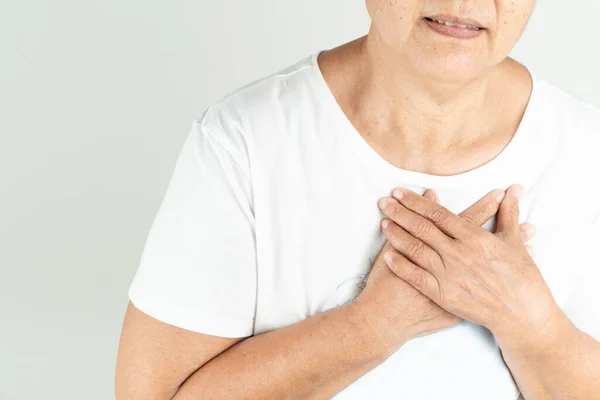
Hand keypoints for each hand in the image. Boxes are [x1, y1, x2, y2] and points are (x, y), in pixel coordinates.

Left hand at [378, 185, 557, 343]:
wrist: (522, 315)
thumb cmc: (521, 278)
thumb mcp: (514, 242)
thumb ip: (509, 213)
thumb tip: (513, 188)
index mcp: (475, 238)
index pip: (439, 214)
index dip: (417, 202)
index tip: (400, 193)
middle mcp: (459, 254)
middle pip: (422, 228)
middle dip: (400, 213)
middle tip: (383, 202)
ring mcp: (449, 275)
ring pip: (416, 250)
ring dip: (397, 235)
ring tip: (383, 222)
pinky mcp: (444, 295)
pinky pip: (417, 277)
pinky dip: (401, 265)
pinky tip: (387, 255)